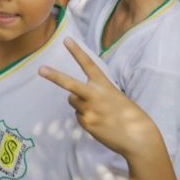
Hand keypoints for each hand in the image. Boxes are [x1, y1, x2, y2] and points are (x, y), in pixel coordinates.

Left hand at [39, 38, 161, 158]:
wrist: (139, 139)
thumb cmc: (130, 116)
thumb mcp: (116, 97)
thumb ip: (96, 94)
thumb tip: (77, 99)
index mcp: (105, 85)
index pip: (89, 64)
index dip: (77, 51)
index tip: (66, 39)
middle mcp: (95, 96)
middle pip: (69, 83)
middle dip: (54, 76)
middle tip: (40, 69)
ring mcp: (89, 110)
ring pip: (73, 101)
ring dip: (80, 104)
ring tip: (99, 112)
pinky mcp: (87, 124)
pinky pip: (78, 116)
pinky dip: (86, 118)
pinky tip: (100, 123)